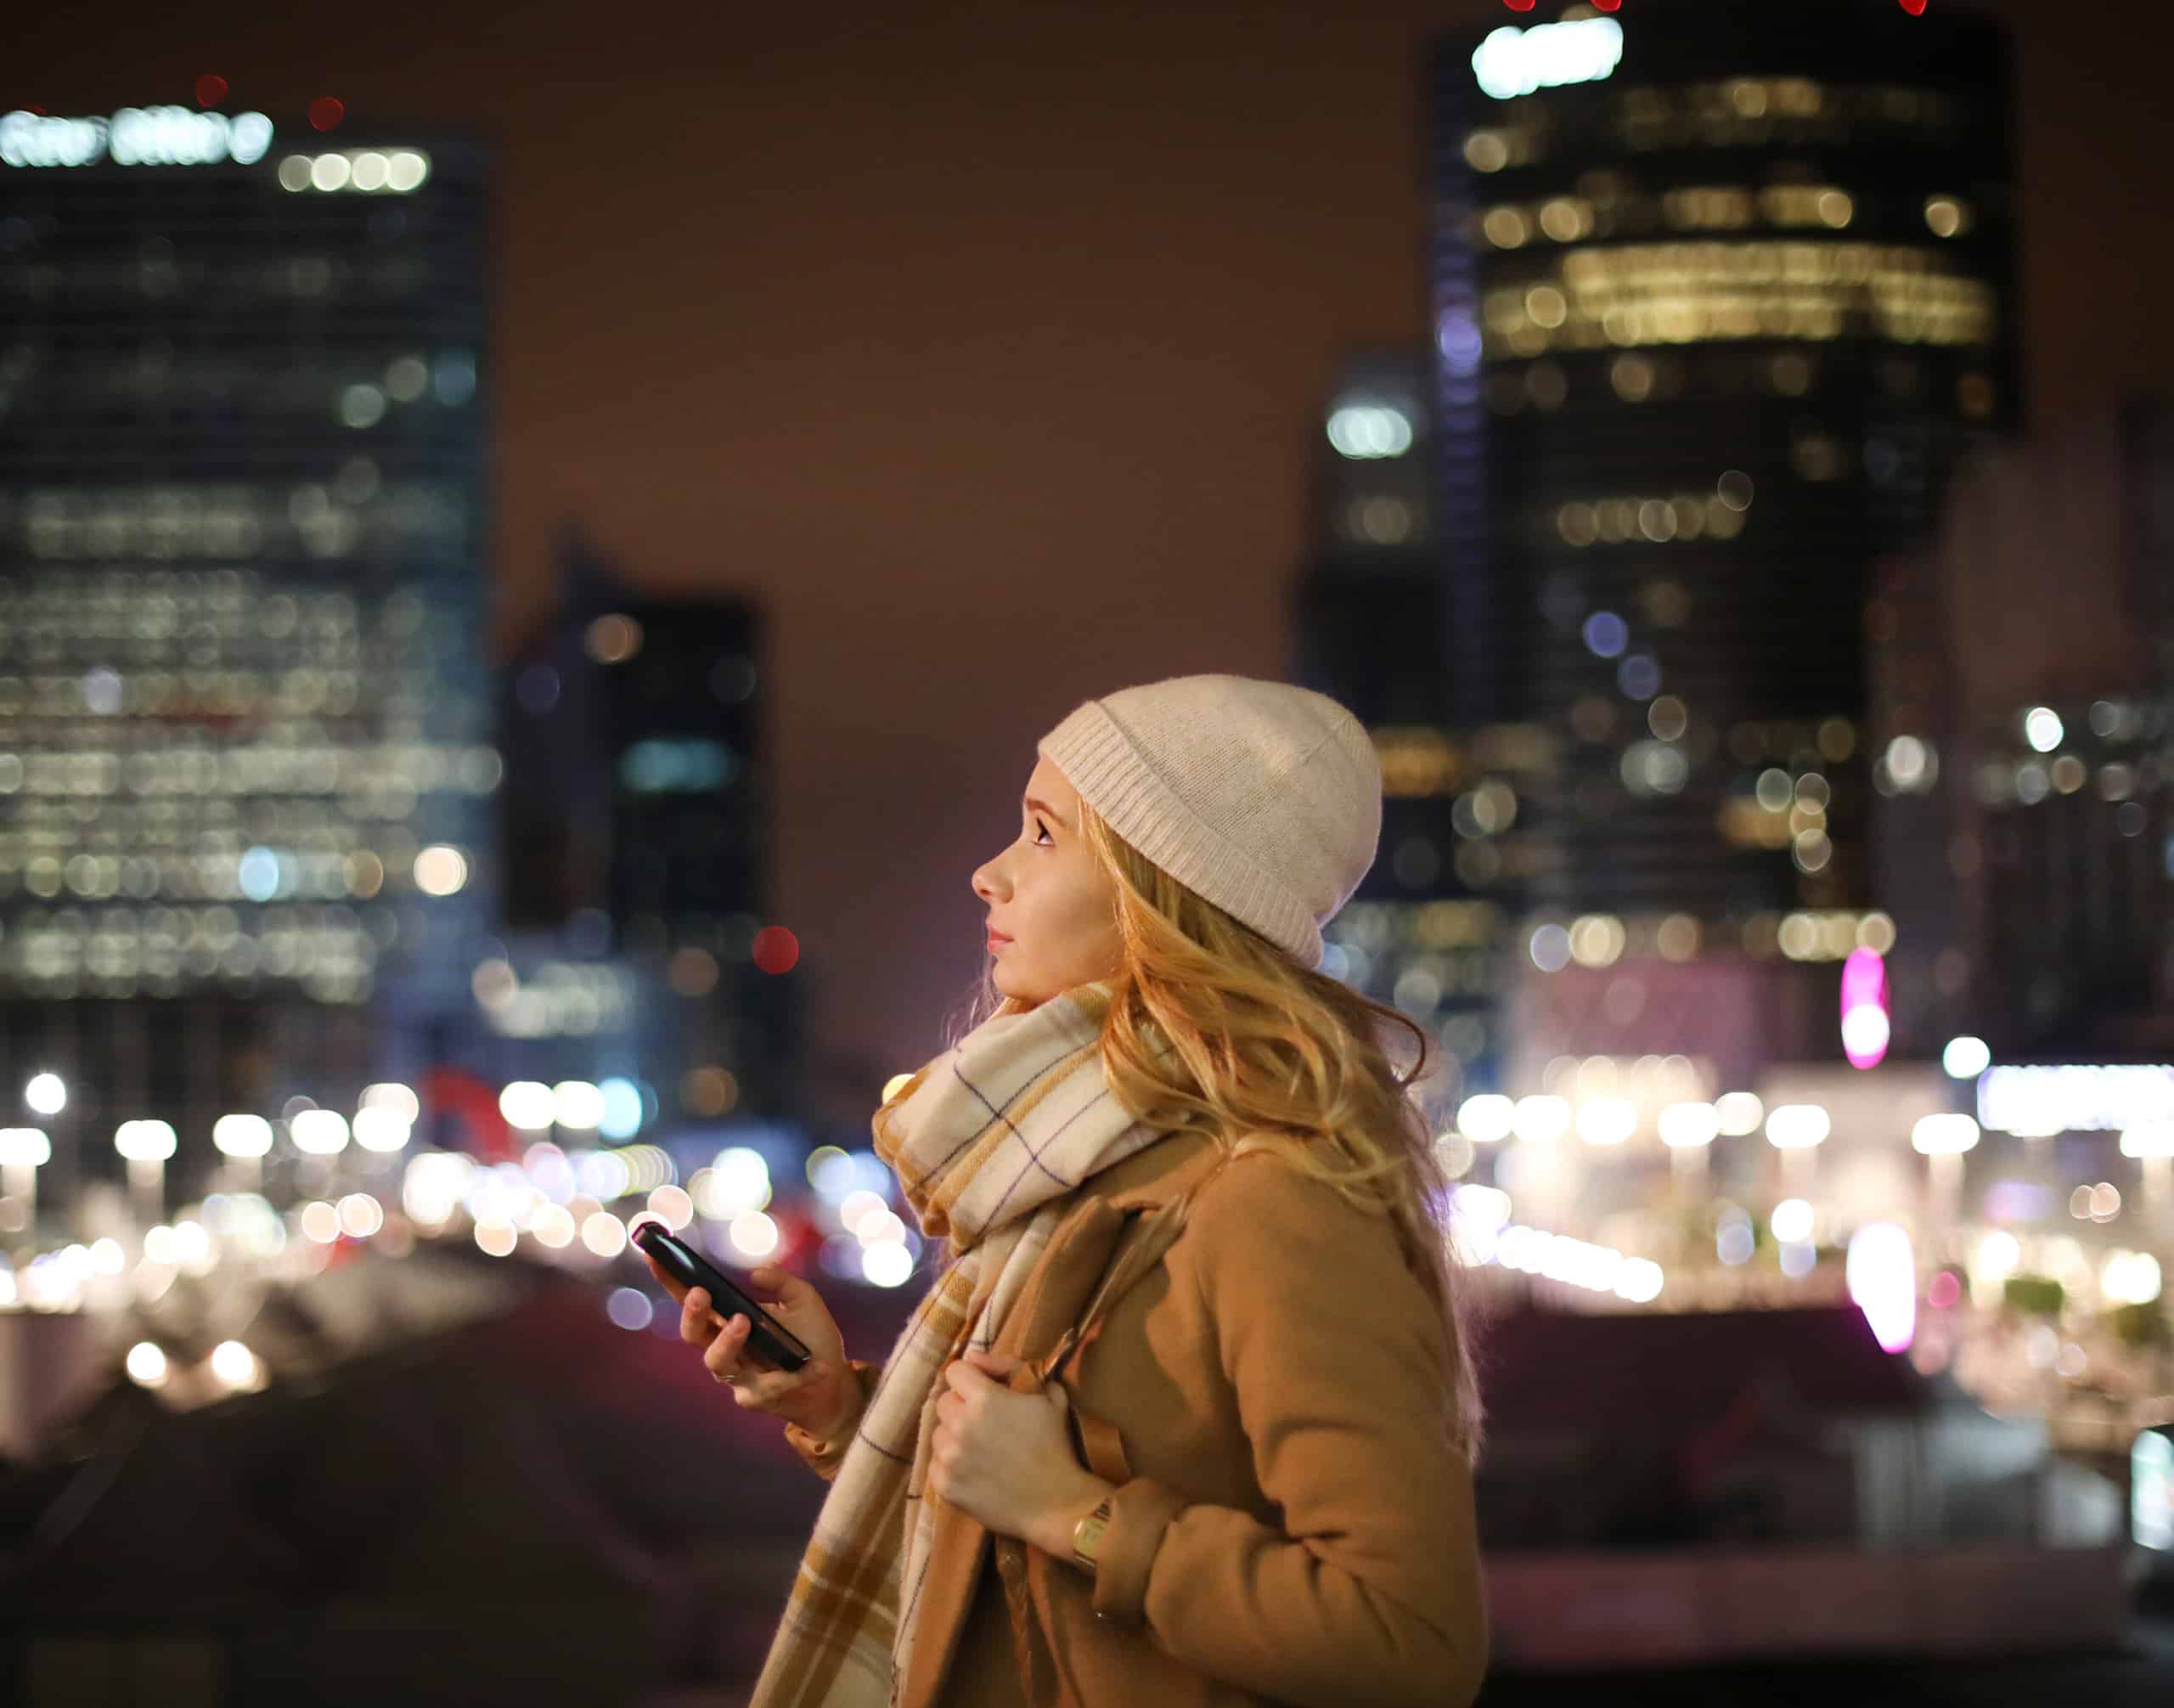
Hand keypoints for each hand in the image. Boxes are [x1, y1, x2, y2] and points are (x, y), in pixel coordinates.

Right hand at [642, 1251, 859, 1438]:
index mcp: (727, 1319)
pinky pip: (758, 1388)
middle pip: (693, 1333)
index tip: (655, 1255)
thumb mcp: (804, 1301)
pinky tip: (796, 1371)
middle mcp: (724, 1347)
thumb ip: (783, 1282)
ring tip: (742, 1321)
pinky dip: (778, 1377)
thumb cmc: (811, 1338)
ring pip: (716, 1362)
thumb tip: (756, 1273)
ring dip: (726, 1341)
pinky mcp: (754, 1398)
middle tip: (700, 1293)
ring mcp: (736, 1375)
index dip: (671, 1279)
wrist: (831, 1383)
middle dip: (692, 1313)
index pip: (692, 1298)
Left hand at [929, 1350, 1110, 1553]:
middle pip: (944, 1402)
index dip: (970, 1379)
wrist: (1057, 1502)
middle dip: (961, 1407)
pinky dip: (951, 1466)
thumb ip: (1010, 1367)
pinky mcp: (945, 1485)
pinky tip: (974, 1473)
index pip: (954, 1371)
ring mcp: (950, 1457)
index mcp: (984, 1398)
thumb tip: (974, 1357)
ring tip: (980, 1451)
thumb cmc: (1056, 1445)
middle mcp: (961, 1424)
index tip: (983, 1391)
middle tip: (984, 1424)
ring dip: (954, 1437)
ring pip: (938, 1433)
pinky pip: (935, 1465)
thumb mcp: (1048, 1394)